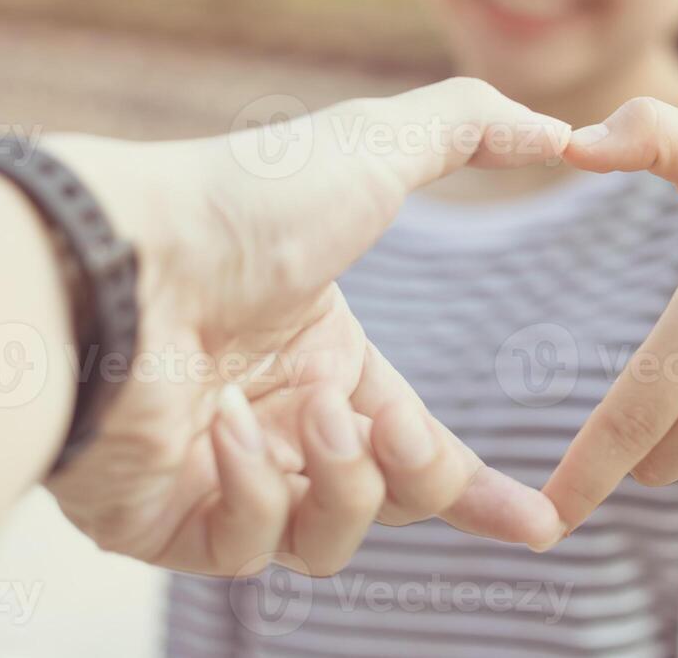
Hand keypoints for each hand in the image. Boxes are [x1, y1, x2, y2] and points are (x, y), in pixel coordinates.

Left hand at [43, 78, 571, 574]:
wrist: (115, 256)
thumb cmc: (244, 203)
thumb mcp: (375, 147)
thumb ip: (471, 128)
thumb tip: (562, 128)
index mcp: (328, 359)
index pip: (419, 444)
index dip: (480, 489)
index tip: (539, 525)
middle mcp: (281, 422)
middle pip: (388, 499)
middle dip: (418, 472)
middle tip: (391, 428)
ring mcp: (221, 476)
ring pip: (327, 539)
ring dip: (343, 484)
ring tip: (317, 421)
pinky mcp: (163, 520)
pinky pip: (246, 550)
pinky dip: (254, 491)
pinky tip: (226, 428)